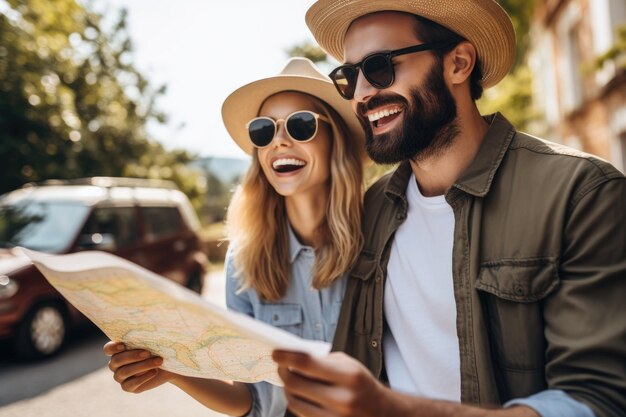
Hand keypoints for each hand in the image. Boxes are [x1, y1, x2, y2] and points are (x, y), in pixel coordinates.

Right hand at [104, 341, 173, 392]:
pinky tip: (154, 371)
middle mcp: (115, 364)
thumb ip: (147, 338)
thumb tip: (151, 331)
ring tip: (157, 361)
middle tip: (148, 353)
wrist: (166, 366)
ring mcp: (120, 376)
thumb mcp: (154, 342)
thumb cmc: (158, 349)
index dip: (113, 347)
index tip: (123, 345)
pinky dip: (144, 377)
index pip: (108, 349)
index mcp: (118, 350)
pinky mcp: (128, 387)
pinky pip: (131, 384)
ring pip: (124, 372)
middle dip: (132, 356)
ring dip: (142, 366)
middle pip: (116, 360)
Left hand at [273, 350, 540, 416]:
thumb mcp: (349, 365)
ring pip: (294, 402)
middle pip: (295, 384)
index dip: (286, 356)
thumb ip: (323, 361)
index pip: (307, 363)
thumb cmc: (362, 384)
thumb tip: (292, 355)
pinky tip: (298, 392)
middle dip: (283, 371)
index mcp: (349, 376)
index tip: (275, 351)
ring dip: (287, 388)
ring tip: (288, 377)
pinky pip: (301, 414)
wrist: (383, 414)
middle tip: (279, 363)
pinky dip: (295, 402)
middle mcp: (342, 399)